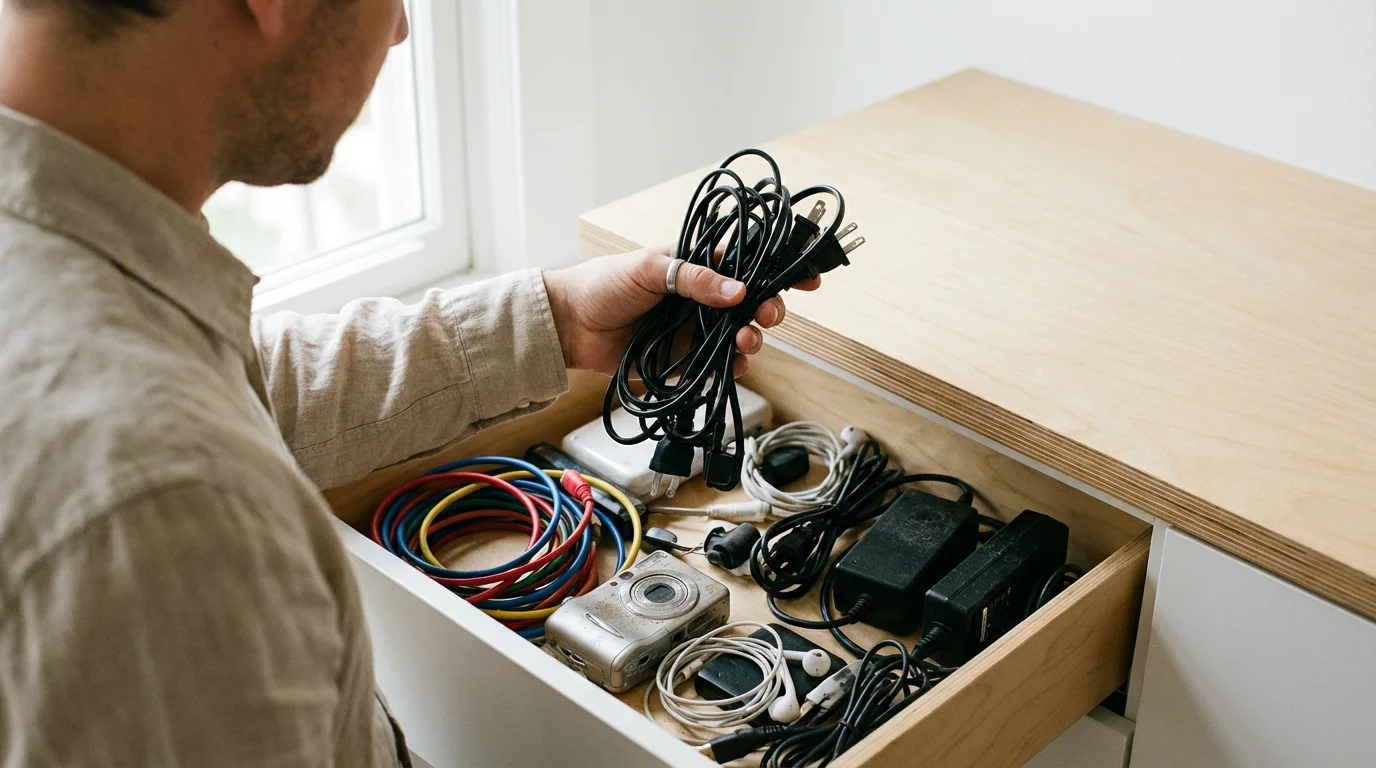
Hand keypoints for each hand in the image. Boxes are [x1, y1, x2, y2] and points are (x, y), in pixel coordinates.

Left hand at [542, 246, 819, 375]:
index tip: (806, 277)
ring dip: (751, 339)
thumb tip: (738, 290)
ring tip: (745, 342)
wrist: (570, 325)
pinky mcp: (685, 359)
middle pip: (752, 303)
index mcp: (697, 265)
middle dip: (769, 308)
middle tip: (769, 314)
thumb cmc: (604, 284)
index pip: (748, 263)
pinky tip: (734, 366)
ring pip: (740, 335)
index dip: (779, 269)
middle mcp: (702, 297)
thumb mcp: (650, 268)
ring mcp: (696, 329)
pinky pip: (719, 366)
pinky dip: (733, 368)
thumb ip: (694, 277)